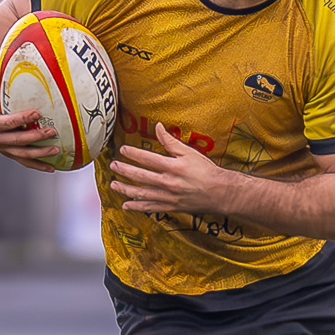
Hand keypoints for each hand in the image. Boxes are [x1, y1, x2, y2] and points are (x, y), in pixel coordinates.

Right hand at [0, 60, 59, 172]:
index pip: (7, 122)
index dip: (22, 118)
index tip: (37, 112)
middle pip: (17, 140)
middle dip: (35, 137)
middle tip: (53, 131)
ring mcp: (2, 148)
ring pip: (22, 154)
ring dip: (39, 154)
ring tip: (57, 150)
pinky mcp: (8, 152)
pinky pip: (23, 161)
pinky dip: (37, 165)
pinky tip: (52, 168)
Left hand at [109, 122, 230, 213]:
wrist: (221, 192)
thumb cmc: (207, 171)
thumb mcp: (190, 153)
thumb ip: (171, 141)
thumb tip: (158, 127)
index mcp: (173, 167)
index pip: (147, 159)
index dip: (133, 154)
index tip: (123, 150)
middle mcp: (168, 182)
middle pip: (140, 176)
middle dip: (124, 170)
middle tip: (113, 166)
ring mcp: (168, 196)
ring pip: (141, 193)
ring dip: (125, 189)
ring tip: (113, 184)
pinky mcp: (170, 206)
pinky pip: (150, 207)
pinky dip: (137, 207)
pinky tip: (126, 205)